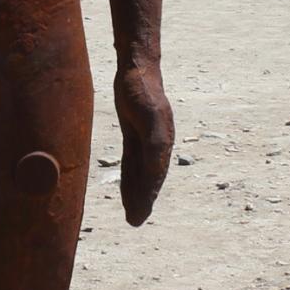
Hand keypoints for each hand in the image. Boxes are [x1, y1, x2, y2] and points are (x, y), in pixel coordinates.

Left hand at [113, 62, 174, 226]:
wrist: (137, 68)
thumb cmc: (141, 90)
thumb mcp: (148, 116)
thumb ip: (154, 142)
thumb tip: (156, 168)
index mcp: (161, 143)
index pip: (154, 175)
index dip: (147, 196)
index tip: (138, 215)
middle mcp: (157, 144)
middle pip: (149, 178)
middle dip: (143, 200)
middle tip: (134, 221)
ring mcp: (146, 140)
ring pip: (141, 173)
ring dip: (137, 193)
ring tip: (132, 213)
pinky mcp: (135, 134)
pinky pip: (132, 162)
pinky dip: (130, 178)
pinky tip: (127, 190)